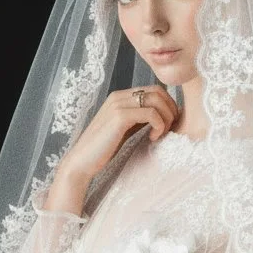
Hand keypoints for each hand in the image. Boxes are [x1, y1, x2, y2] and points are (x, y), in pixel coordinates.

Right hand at [61, 85, 179, 180]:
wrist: (82, 161)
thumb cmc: (103, 149)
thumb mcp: (124, 130)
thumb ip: (139, 120)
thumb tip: (162, 117)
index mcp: (120, 97)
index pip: (154, 90)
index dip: (168, 105)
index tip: (169, 124)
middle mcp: (119, 96)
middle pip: (158, 91)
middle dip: (170, 109)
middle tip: (169, 129)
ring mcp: (118, 105)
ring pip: (157, 100)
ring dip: (166, 118)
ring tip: (160, 135)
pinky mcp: (120, 117)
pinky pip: (151, 113)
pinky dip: (158, 126)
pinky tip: (152, 138)